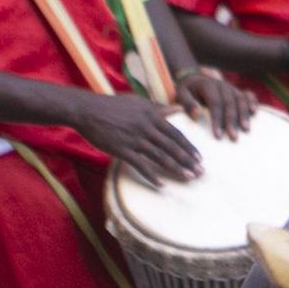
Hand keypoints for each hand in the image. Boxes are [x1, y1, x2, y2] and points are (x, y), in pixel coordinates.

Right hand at [73, 91, 201, 185]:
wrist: (87, 110)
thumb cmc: (113, 106)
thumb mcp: (138, 102)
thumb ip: (159, 108)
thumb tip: (179, 108)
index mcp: (152, 116)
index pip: (176, 134)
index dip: (188, 147)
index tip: (200, 157)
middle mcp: (146, 128)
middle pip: (172, 147)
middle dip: (188, 160)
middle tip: (201, 172)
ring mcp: (135, 140)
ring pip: (160, 157)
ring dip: (176, 169)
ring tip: (189, 178)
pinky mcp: (122, 150)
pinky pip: (140, 166)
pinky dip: (152, 176)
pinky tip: (162, 185)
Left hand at [176, 69, 255, 139]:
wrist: (195, 80)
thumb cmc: (187, 92)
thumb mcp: (180, 95)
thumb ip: (187, 104)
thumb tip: (197, 114)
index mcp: (207, 84)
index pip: (215, 103)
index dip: (217, 119)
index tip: (217, 136)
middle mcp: (221, 85)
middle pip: (230, 103)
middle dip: (232, 121)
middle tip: (234, 137)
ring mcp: (231, 87)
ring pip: (240, 99)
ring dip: (244, 114)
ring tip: (246, 129)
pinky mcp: (237, 91)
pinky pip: (248, 96)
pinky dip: (252, 102)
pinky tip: (254, 112)